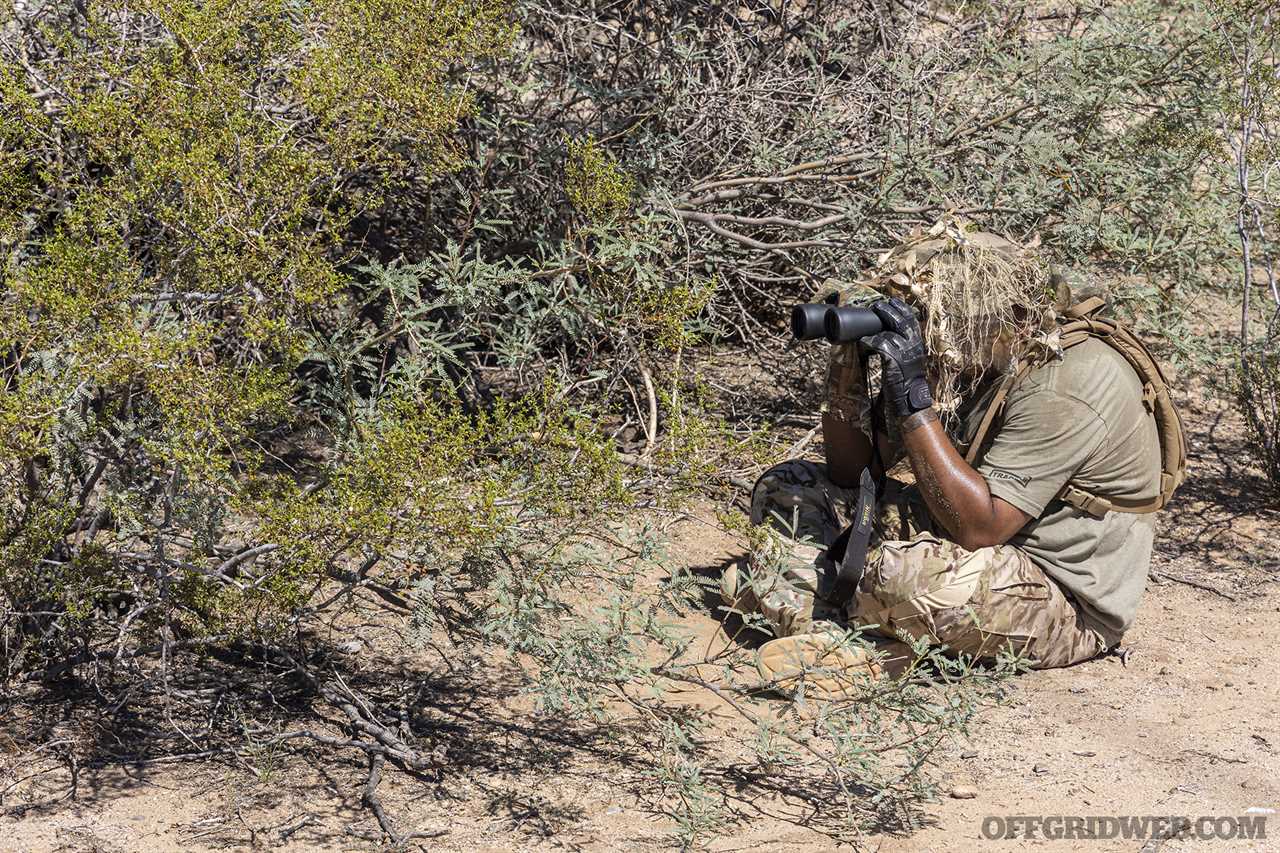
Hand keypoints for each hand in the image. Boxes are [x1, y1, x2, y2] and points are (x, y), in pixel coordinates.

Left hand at [863, 298, 932, 416]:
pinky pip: (876, 343)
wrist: (908, 401)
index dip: (901, 308)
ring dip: (871, 332)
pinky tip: (862, 346)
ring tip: (864, 334)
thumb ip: (903, 345)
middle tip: (876, 306)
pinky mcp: (892, 359)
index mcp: (918, 342)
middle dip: (887, 310)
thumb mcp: (909, 359)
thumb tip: (888, 332)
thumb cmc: (904, 381)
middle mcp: (913, 344)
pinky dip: (866, 344)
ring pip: (884, 332)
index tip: (891, 301)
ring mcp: (904, 351)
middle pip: (900, 319)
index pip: (911, 318)